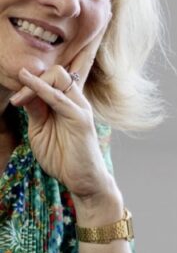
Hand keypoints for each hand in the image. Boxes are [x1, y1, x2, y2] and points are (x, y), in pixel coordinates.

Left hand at [9, 23, 115, 203]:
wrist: (82, 181)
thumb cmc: (63, 157)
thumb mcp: (40, 131)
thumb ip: (36, 110)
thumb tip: (26, 93)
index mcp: (69, 102)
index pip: (59, 76)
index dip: (41, 75)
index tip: (20, 90)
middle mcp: (77, 100)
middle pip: (60, 71)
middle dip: (36, 78)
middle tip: (17, 97)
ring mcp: (80, 108)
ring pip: (62, 78)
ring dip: (37, 83)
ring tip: (20, 97)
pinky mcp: (80, 119)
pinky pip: (59, 98)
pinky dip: (42, 90)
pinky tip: (29, 85)